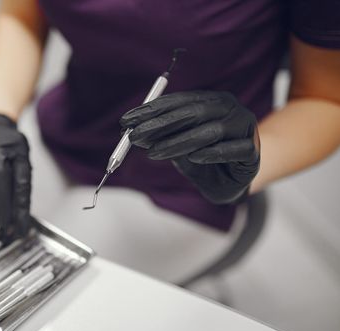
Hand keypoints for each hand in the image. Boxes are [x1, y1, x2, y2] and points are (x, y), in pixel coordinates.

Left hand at [120, 91, 259, 203]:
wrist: (231, 182)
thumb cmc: (202, 159)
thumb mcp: (177, 146)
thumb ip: (161, 136)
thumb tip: (134, 131)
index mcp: (211, 101)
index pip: (178, 101)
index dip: (151, 110)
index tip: (126, 121)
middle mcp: (229, 108)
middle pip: (193, 112)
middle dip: (160, 124)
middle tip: (135, 136)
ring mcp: (244, 128)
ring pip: (211, 131)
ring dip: (178, 142)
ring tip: (154, 153)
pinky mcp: (252, 151)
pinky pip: (232, 149)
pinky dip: (212, 153)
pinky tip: (194, 158)